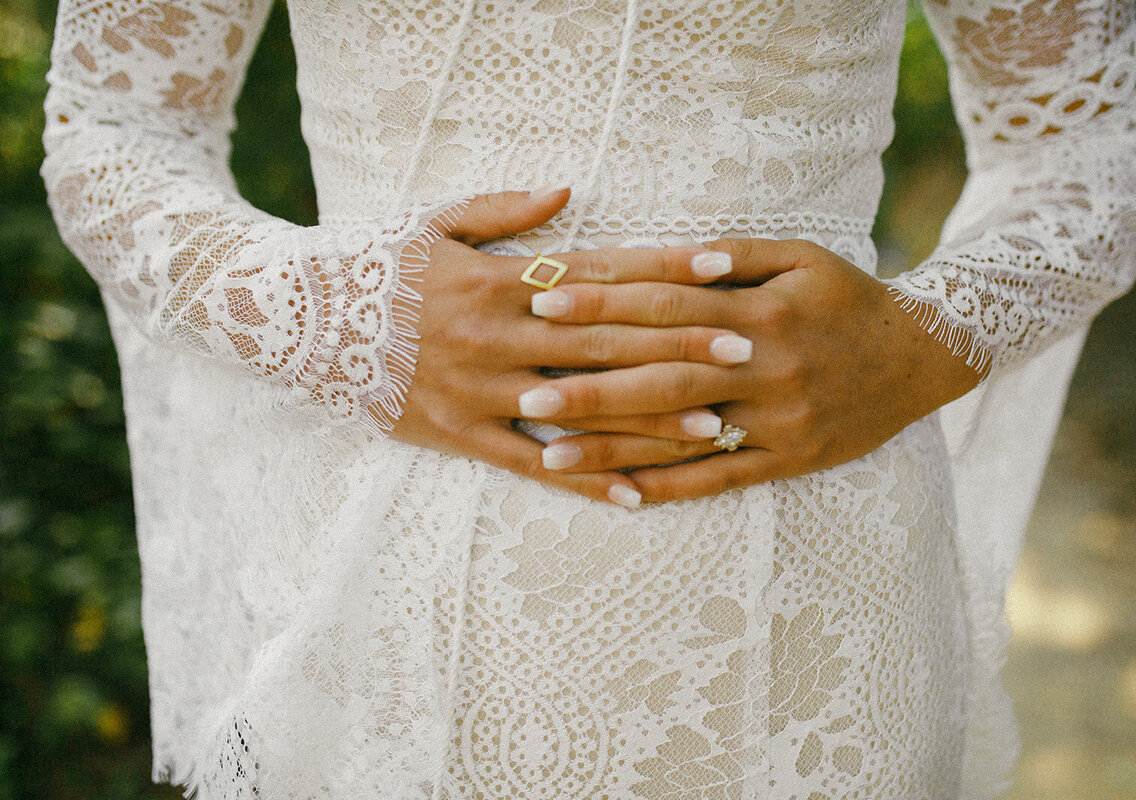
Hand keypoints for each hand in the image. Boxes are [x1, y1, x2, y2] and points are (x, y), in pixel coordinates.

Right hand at [380, 188, 753, 506]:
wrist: (296, 320)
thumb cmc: (376, 263)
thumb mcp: (436, 221)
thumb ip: (506, 209)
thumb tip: (571, 191)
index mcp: (500, 278)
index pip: (599, 276)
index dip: (664, 274)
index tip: (722, 272)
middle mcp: (498, 335)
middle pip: (606, 342)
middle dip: (680, 346)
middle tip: (747, 351)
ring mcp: (480, 390)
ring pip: (580, 409)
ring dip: (651, 419)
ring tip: (718, 427)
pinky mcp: (459, 434)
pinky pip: (531, 465)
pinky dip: (583, 478)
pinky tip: (635, 494)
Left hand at [520, 237, 982, 501]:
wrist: (923, 356)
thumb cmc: (849, 297)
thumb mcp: (802, 257)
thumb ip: (737, 254)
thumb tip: (676, 252)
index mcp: (762, 312)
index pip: (666, 308)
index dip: (602, 305)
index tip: (543, 303)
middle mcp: (765, 369)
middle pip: (662, 378)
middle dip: (589, 385)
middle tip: (524, 391)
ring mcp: (776, 421)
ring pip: (682, 438)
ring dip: (612, 447)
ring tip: (547, 453)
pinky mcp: (788, 459)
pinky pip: (720, 480)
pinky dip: (668, 489)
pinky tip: (617, 496)